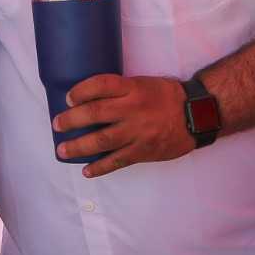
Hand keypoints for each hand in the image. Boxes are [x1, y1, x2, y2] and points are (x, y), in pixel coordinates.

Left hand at [54, 74, 196, 177]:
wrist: (196, 115)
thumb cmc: (168, 97)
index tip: (69, 98)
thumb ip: (122, 90)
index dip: (82, 91)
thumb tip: (91, 98)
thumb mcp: (144, 83)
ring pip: (102, 140)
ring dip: (79, 146)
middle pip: (95, 113)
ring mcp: (138, 132)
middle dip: (72, 120)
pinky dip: (100, 167)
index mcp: (133, 88)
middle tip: (57, 124)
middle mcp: (133, 109)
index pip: (102, 85)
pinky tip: (87, 170)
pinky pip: (118, 161)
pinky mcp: (143, 151)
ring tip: (62, 151)